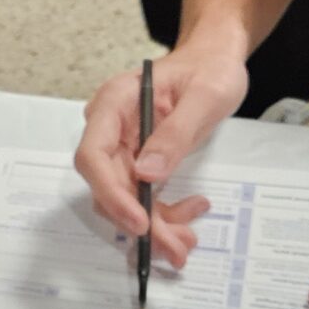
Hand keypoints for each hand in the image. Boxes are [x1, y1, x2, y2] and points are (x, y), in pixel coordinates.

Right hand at [74, 45, 246, 267]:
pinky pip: (142, 196)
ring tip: (186, 241)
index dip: (110, 193)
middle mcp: (110, 127)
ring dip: (154, 225)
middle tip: (175, 247)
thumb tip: (146, 174)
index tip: (139, 222)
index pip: (93, 155)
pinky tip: (191, 211)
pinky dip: (164, 214)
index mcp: (114, 103)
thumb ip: (175, 133)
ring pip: (125, 198)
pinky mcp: (137, 160)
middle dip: (140, 220)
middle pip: (108, 185)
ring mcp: (122, 146)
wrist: (215, 61)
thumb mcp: (204, 97)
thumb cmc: (211, 69)